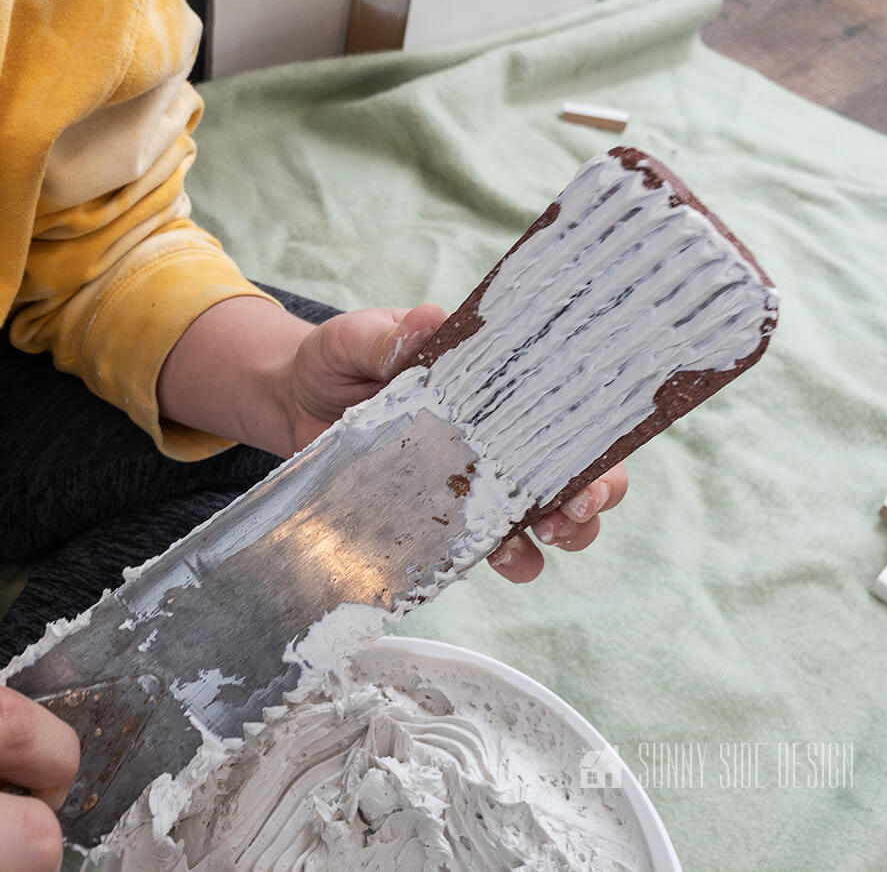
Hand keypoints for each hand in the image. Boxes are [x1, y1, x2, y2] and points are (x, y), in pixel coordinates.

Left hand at [285, 305, 628, 583]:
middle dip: (589, 497)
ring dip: (554, 536)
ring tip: (537, 546)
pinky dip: (495, 558)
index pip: (564, 405)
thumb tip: (427, 323)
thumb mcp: (357, 338)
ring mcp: (473, 479)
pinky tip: (489, 563)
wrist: (293, 403)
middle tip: (573, 513)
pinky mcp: (442, 515)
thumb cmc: (336, 359)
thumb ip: (389, 337)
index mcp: (495, 383)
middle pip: (571, 470)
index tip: (591, 466)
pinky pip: (481, 544)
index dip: (593, 438)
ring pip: (540, 515)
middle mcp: (498, 434)